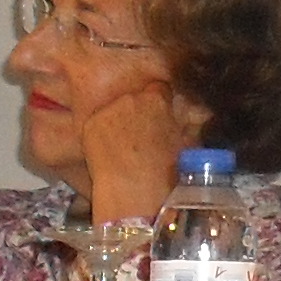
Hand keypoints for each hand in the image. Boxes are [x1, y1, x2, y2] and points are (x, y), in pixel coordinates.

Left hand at [76, 83, 197, 223]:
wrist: (134, 192)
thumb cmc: (166, 173)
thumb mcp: (186, 143)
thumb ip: (186, 122)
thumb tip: (190, 117)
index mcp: (157, 99)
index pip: (158, 88)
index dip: (159, 103)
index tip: (158, 115)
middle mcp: (131, 98)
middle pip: (133, 98)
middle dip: (137, 112)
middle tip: (140, 136)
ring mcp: (107, 110)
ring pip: (113, 111)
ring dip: (118, 122)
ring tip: (123, 148)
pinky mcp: (90, 125)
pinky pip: (97, 124)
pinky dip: (101, 135)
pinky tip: (109, 153)